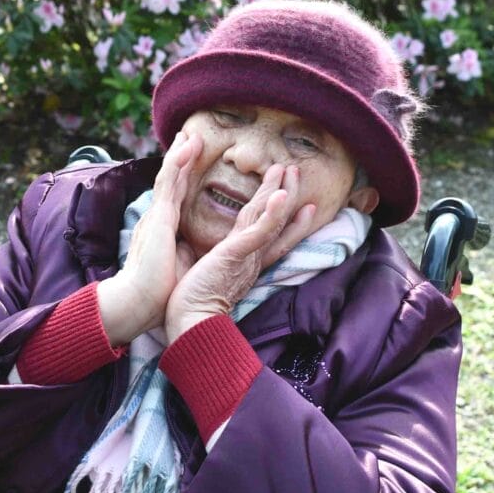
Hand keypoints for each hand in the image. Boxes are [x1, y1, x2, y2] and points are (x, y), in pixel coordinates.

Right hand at [98, 130, 202, 345]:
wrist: (138, 304)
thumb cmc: (157, 293)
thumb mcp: (176, 265)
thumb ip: (182, 252)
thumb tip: (191, 250)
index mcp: (162, 230)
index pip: (175, 196)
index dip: (182, 176)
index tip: (189, 158)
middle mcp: (157, 218)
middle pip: (171, 180)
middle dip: (180, 157)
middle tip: (190, 136)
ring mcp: (156, 216)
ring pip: (169, 176)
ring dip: (180, 153)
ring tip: (191, 134)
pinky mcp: (158, 218)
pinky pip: (169, 184)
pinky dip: (177, 163)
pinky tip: (187, 147)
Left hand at [164, 163, 316, 342]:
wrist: (190, 323)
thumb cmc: (195, 302)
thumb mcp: (212, 274)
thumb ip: (220, 262)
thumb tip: (215, 258)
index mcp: (246, 262)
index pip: (271, 234)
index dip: (288, 218)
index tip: (303, 204)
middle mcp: (252, 258)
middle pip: (276, 221)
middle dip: (287, 195)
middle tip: (295, 171)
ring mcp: (247, 256)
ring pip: (270, 219)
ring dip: (281, 192)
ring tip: (289, 169)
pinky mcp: (236, 255)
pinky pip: (259, 231)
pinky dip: (272, 214)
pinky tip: (279, 195)